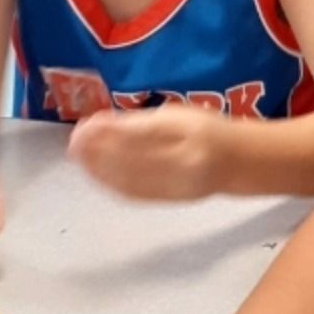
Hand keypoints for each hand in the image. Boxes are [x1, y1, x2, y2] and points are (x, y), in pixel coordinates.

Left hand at [68, 104, 229, 199]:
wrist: (239, 162)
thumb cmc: (206, 129)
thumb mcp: (178, 114)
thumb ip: (141, 121)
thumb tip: (100, 126)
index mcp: (188, 132)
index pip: (139, 135)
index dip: (108, 133)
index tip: (83, 127)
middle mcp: (184, 161)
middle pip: (131, 159)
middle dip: (97, 152)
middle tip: (74, 143)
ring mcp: (178, 184)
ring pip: (130, 179)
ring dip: (99, 170)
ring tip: (80, 158)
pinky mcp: (171, 200)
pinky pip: (136, 194)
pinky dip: (112, 184)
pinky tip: (97, 175)